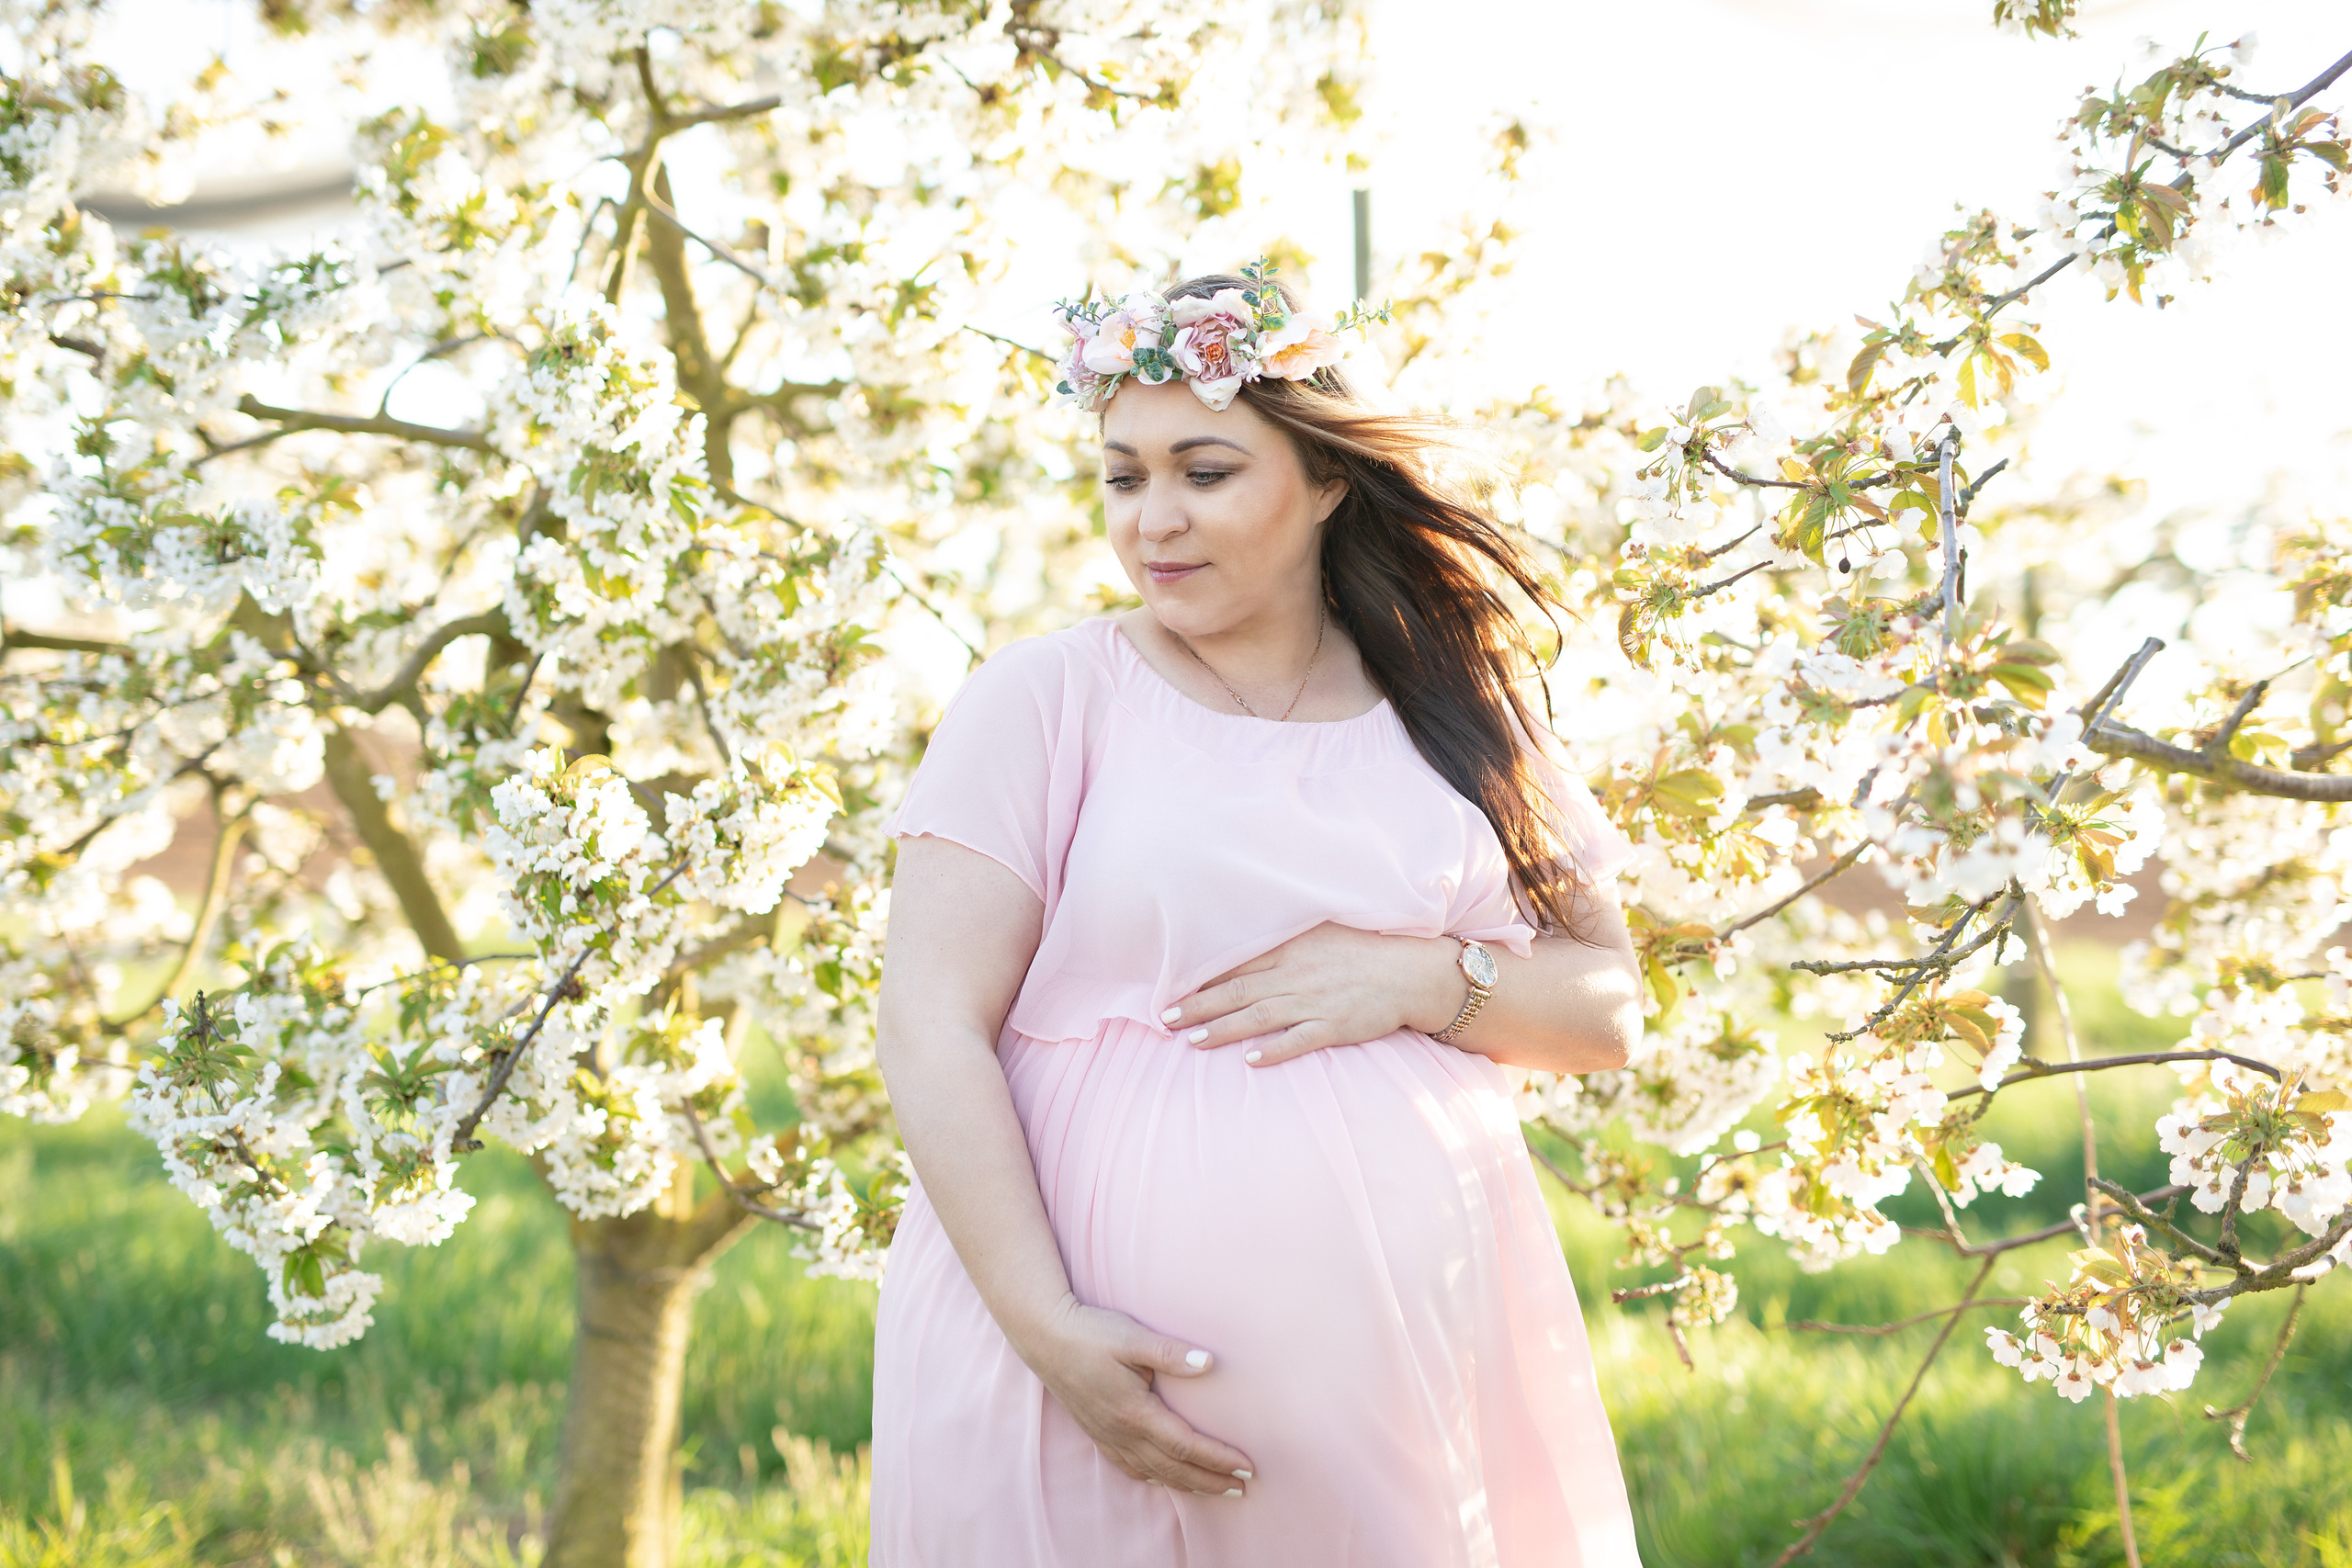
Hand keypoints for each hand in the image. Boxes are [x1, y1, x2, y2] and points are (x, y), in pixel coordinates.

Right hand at [1017, 1296, 1254, 1495]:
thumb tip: (1210, 1364)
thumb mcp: (1133, 1337)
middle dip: (1210, 1481)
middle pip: (1174, 1468)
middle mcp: (1121, 1431)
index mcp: (1135, 1411)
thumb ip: (1171, 1353)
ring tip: (1215, 1490)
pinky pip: (1130, 1467)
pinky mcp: (1097, 1432)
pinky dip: (1154, 1477)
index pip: (1186, 1445)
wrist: (1044, 1337)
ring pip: (1153, 1472)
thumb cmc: (1091, 1333)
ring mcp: (1108, 1435)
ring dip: (1187, 1484)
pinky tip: (1165, 1478)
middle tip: (1242, 1490)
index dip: (1218, 1458)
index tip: (1247, 1468)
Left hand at [1163, 923, 1465, 1067]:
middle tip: (1166, 1019)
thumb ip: (1283, 943)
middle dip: (1199, 1007)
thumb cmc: (1363, 950)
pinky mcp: (1334, 1026)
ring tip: (1193, 1042)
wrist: (1410, 972)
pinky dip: (1273, 1050)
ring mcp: (1315, 1002)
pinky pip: (1299, 1040)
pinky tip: (1250, 1060)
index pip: (1237, 966)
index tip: (1171, 991)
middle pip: (1238, 992)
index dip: (1202, 980)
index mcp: (1291, 950)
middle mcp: (1296, 975)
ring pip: (1259, 1017)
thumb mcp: (1321, 934)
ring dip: (1223, 1030)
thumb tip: (1244, 947)